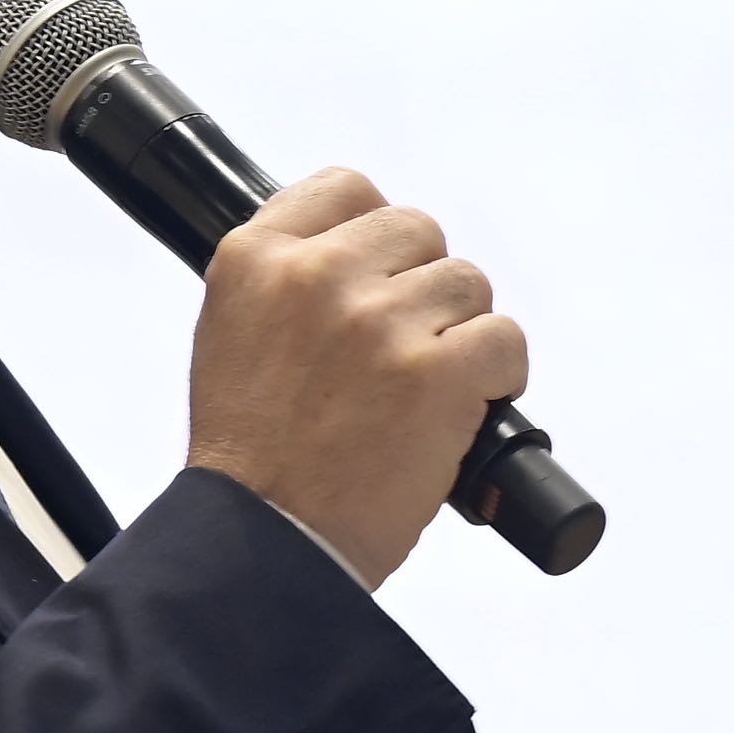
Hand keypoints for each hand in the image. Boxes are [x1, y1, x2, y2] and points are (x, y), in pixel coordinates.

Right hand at [183, 168, 531, 588]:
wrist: (266, 544)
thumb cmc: (252, 459)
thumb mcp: (230, 336)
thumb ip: (285, 282)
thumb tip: (357, 254)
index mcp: (256, 259)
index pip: (346, 188)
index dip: (376, 235)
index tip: (381, 274)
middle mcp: (317, 275)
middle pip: (417, 230)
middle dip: (422, 286)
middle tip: (404, 348)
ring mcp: (380, 321)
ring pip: (467, 283)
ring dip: (461, 333)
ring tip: (428, 390)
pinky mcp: (438, 373)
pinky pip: (503, 339)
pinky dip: (498, 376)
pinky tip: (465, 410)